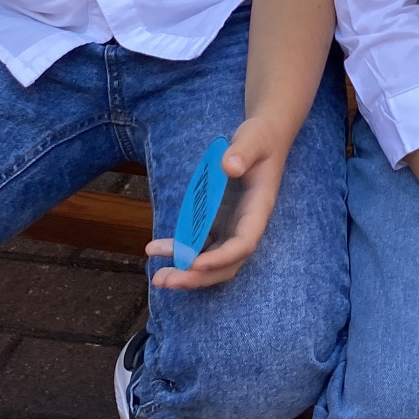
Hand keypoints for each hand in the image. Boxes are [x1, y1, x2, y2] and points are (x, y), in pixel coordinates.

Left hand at [147, 111, 292, 290]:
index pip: (243, 243)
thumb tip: (229, 166)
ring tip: (157, 277)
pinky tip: (156, 249)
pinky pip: (199, 243)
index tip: (195, 264)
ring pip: (210, 260)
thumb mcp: (254, 138)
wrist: (262, 138)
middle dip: (197, 277)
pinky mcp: (218, 221)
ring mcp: (230, 225)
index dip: (221, 258)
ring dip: (186, 271)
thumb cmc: (261, 137)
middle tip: (166, 280)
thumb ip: (244, 151)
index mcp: (258, 209)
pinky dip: (179, 250)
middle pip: (225, 264)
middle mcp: (245, 224)